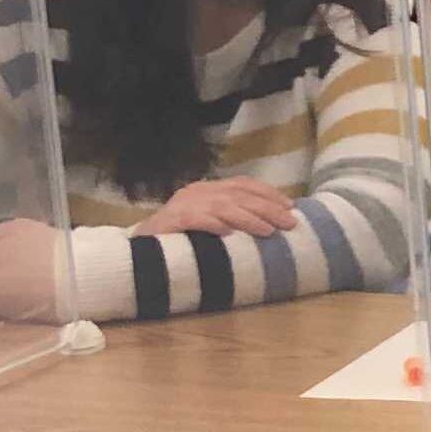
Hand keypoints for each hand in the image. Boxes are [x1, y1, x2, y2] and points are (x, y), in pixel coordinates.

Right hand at [139, 175, 297, 238]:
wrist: (140, 247)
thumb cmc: (181, 238)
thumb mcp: (210, 221)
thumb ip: (232, 217)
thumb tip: (270, 223)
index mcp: (207, 189)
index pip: (243, 184)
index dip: (268, 193)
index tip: (290, 205)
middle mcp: (197, 192)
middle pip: (238, 195)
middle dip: (267, 208)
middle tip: (289, 222)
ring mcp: (183, 205)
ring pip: (222, 207)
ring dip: (248, 218)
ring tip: (269, 231)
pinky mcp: (171, 221)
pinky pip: (195, 220)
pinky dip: (213, 225)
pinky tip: (228, 234)